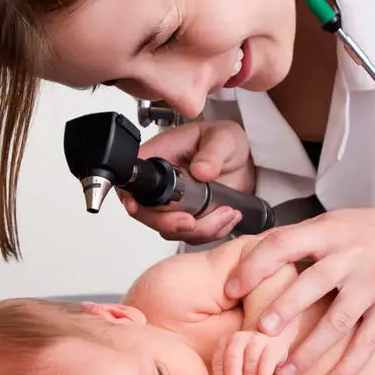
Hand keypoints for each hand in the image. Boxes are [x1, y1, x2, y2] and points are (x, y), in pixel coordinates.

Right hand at [117, 120, 255, 243]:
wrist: (243, 161)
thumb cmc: (225, 141)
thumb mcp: (222, 139)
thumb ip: (212, 154)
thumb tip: (200, 170)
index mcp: (159, 157)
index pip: (134, 180)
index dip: (130, 197)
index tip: (138, 208)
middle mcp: (162, 184)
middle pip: (146, 213)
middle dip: (168, 223)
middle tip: (191, 221)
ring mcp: (174, 204)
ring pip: (170, 230)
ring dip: (199, 229)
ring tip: (225, 212)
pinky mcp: (189, 217)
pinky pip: (191, 235)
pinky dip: (211, 232)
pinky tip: (227, 217)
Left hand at [211, 331, 289, 374]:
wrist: (273, 342)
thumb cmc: (250, 359)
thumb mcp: (236, 362)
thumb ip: (226, 372)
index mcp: (225, 342)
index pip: (218, 364)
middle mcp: (239, 338)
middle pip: (232, 362)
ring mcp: (256, 339)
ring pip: (249, 363)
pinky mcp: (273, 345)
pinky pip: (266, 361)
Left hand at [225, 208, 374, 374]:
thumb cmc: (365, 232)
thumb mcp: (331, 223)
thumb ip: (296, 239)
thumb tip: (246, 255)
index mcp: (328, 231)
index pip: (285, 244)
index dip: (255, 266)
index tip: (232, 290)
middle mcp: (352, 256)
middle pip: (313, 283)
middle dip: (285, 309)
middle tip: (259, 333)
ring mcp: (374, 283)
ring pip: (339, 320)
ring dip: (310, 350)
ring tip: (284, 374)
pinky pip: (368, 342)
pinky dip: (348, 368)